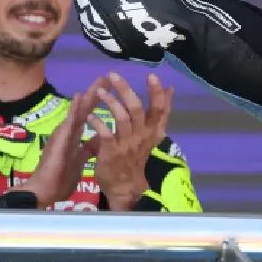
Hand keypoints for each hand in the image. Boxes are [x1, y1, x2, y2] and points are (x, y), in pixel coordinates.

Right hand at [14, 84, 101, 208]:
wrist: (45, 191)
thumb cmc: (59, 179)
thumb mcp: (79, 162)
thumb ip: (87, 150)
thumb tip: (98, 141)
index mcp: (74, 137)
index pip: (88, 115)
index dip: (98, 102)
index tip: (110, 89)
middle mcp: (68, 131)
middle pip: (85, 108)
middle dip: (97, 92)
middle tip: (107, 76)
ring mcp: (63, 134)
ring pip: (78, 111)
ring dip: (89, 95)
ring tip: (99, 79)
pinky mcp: (59, 140)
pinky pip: (68, 122)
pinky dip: (74, 109)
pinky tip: (79, 96)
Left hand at [86, 72, 173, 211]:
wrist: (125, 186)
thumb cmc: (136, 156)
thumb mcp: (152, 133)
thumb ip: (160, 112)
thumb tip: (170, 88)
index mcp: (151, 130)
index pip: (159, 109)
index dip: (157, 93)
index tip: (151, 76)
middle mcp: (141, 136)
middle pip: (137, 109)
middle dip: (126, 90)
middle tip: (114, 75)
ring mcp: (126, 144)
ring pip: (121, 118)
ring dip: (110, 102)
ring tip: (100, 91)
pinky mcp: (111, 152)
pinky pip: (105, 134)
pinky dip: (98, 123)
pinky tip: (90, 116)